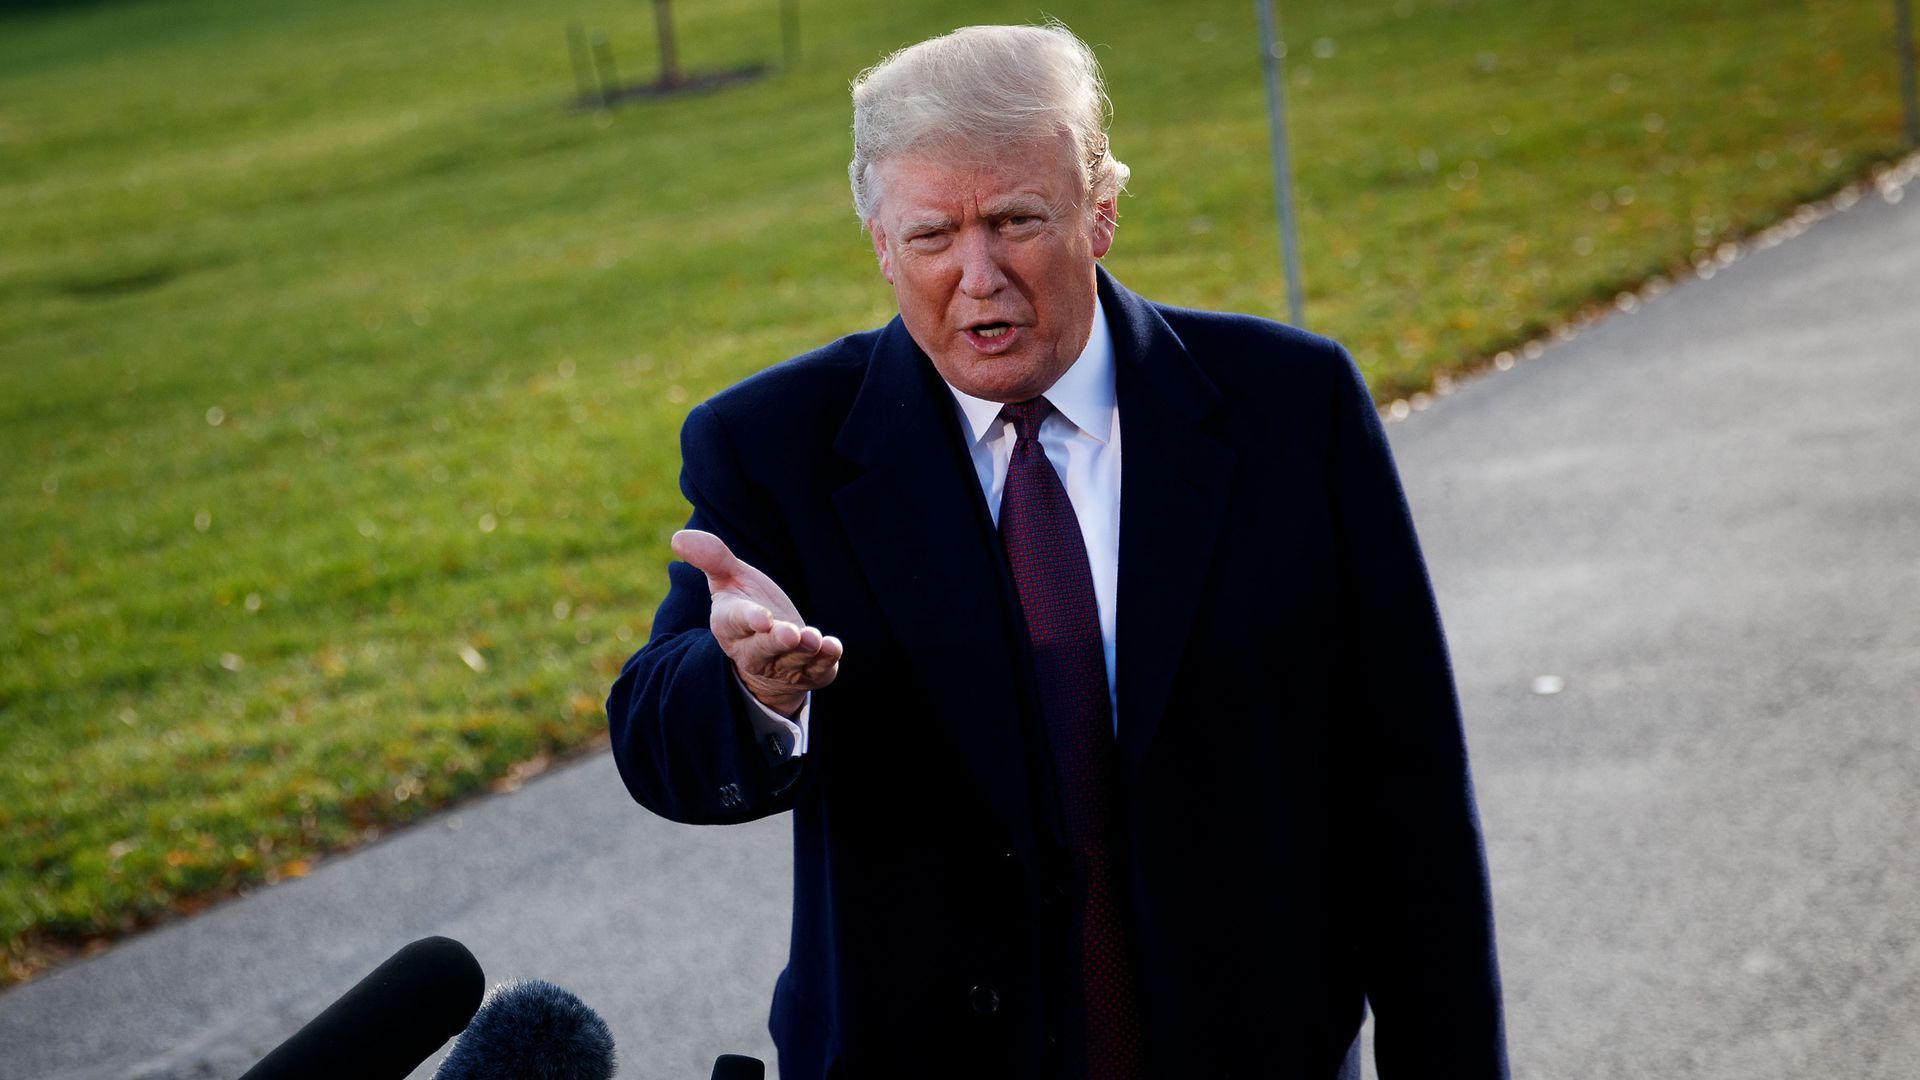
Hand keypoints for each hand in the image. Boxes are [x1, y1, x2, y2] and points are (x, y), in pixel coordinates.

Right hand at [672, 529, 842, 716]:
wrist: (771, 653)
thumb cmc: (749, 608)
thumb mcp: (730, 581)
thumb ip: (713, 559)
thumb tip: (679, 537)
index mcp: (730, 625)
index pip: (735, 622)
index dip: (748, 619)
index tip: (762, 618)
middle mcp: (754, 650)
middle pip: (763, 649)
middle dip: (776, 642)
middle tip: (791, 633)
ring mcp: (782, 665)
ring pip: (792, 660)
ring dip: (804, 650)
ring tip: (814, 639)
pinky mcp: (809, 673)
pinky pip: (818, 670)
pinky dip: (826, 660)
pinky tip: (833, 647)